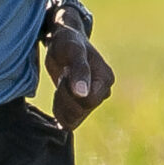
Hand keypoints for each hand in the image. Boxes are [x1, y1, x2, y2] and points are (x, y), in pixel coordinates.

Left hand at [43, 11, 113, 129]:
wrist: (63, 41)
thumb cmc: (68, 42)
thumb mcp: (73, 51)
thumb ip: (80, 70)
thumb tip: (83, 93)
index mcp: (106, 79)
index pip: (88, 102)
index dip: (70, 91)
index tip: (65, 73)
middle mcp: (103, 92)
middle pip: (80, 111)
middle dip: (64, 97)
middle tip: (62, 76)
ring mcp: (93, 101)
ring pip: (73, 119)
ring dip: (60, 104)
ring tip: (61, 83)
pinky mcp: (82, 106)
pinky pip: (70, 122)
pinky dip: (59, 112)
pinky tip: (57, 96)